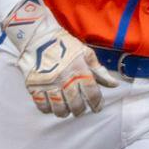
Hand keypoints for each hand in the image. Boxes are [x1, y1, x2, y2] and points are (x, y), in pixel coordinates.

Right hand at [1, 0, 117, 117]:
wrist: (37, 36)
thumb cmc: (63, 44)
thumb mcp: (85, 53)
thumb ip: (99, 70)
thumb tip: (114, 84)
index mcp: (79, 70)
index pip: (92, 94)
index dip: (97, 104)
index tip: (97, 107)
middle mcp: (65, 79)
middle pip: (76, 105)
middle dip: (80, 110)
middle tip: (79, 109)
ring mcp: (49, 84)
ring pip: (59, 108)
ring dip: (64, 112)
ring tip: (66, 110)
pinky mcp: (34, 86)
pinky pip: (42, 105)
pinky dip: (48, 109)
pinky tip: (51, 105)